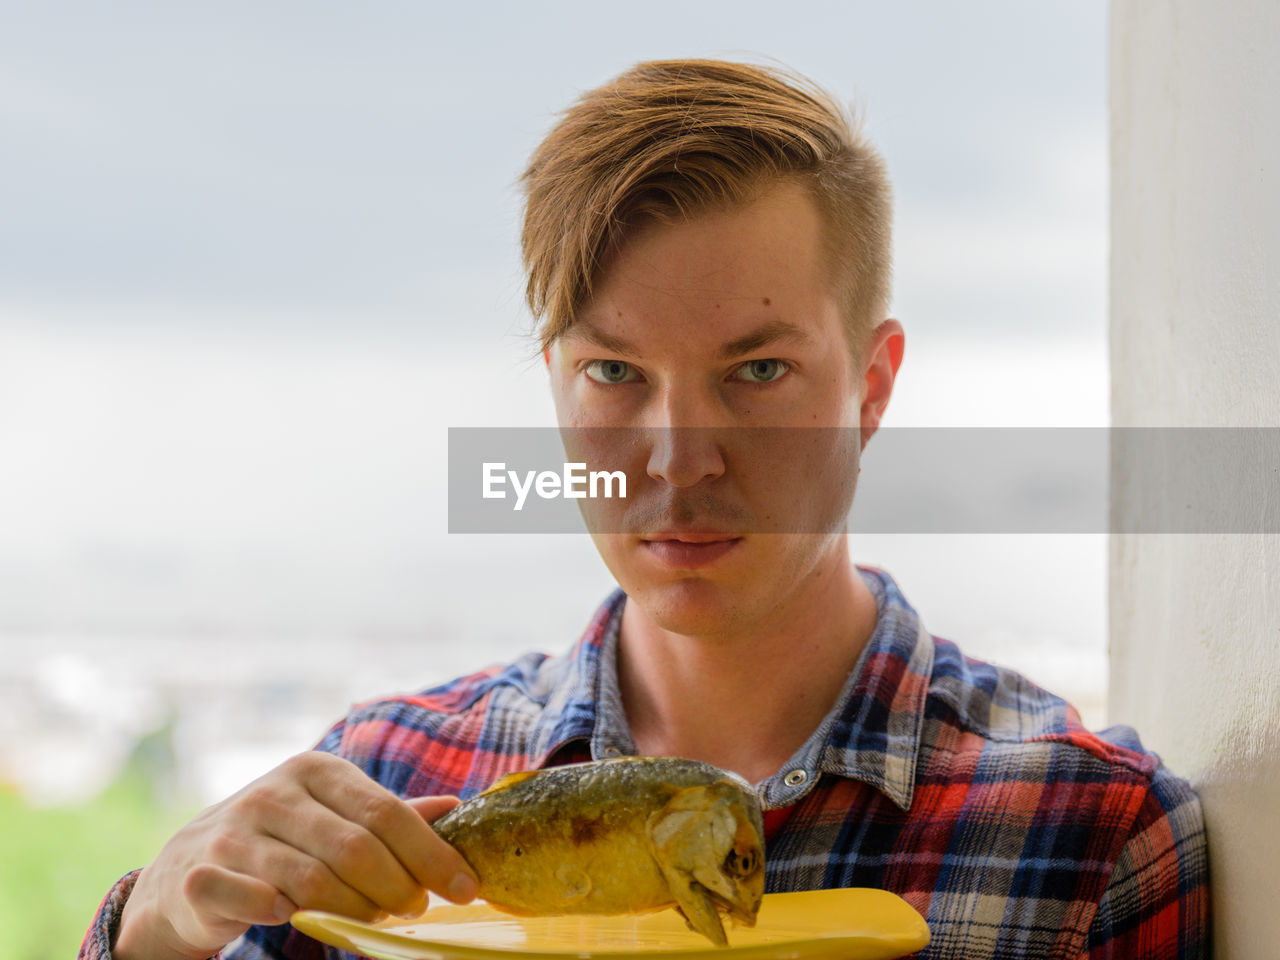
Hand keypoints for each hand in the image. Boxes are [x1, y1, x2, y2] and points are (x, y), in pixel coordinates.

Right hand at [113, 751, 478, 959]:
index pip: (385, 811)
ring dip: (354, 909)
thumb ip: (390, 815)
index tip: (465, 888)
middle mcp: (275, 793)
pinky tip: (295, 918)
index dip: (431, 853)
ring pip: (313, 880)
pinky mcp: (201, 874)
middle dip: (397, 887)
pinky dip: (283, 914)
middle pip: (355, 848)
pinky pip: (255, 901)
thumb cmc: (281, 841)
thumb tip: (454, 808)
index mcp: (316, 770)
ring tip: (371, 919)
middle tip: (414, 910)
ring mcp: (234, 832)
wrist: (185, 868)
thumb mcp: (335, 815)